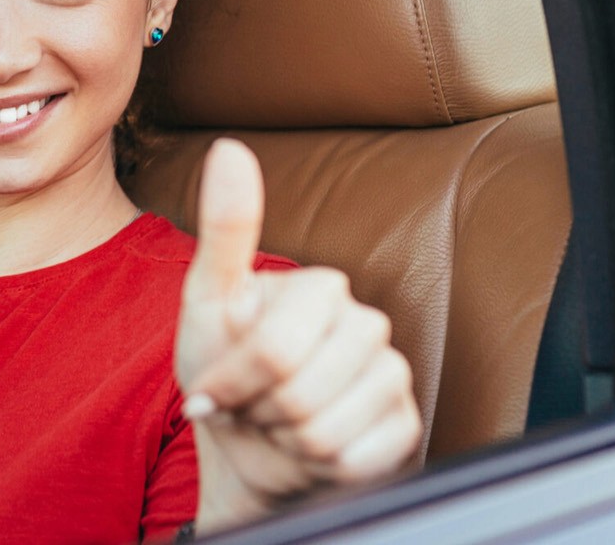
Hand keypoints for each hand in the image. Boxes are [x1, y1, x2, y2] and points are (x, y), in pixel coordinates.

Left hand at [175, 139, 421, 532]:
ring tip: (278, 422)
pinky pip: (354, 460)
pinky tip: (312, 449)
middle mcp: (367, 325)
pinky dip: (318, 466)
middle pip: (299, 391)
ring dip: (285, 439)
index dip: (234, 379)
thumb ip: (225, 227)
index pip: (272, 348)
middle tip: (252, 404)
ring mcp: (393, 378)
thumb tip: (230, 147)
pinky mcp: (406, 430)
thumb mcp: (208, 300)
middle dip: (258, 410)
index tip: (218, 382)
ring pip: (326, 429)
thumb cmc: (225, 367)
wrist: (249, 446)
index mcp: (322, 289)